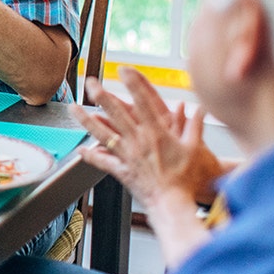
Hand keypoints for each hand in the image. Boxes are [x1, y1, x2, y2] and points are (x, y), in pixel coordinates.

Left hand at [70, 67, 224, 208]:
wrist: (173, 203)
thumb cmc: (186, 177)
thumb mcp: (195, 148)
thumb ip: (195, 125)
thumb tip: (200, 107)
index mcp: (157, 133)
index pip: (143, 103)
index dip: (134, 85)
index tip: (124, 70)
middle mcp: (138, 142)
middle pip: (116, 114)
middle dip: (102, 96)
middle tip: (90, 82)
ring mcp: (127, 156)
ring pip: (102, 134)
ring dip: (86, 120)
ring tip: (73, 108)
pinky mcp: (121, 171)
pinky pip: (102, 162)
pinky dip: (91, 156)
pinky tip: (80, 149)